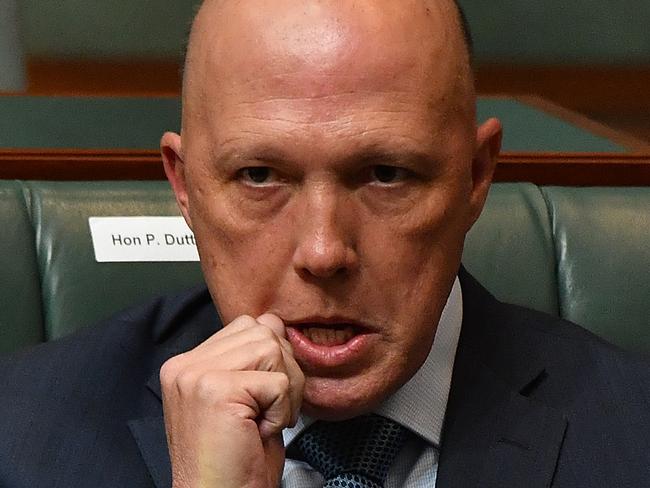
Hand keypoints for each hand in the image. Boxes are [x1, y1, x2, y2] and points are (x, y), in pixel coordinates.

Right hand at [160, 313, 304, 487]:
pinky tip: (260, 431)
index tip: (258, 398)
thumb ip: (249, 355)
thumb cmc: (235, 457)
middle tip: (265, 412)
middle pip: (264, 332)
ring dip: (285, 391)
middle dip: (283, 372)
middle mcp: (185, 365)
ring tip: (262, 421)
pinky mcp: (215, 390)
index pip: (248, 324)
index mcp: (188, 363)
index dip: (270, 361)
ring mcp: (196, 375)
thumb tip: (275, 322)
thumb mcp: (241, 395)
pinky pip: (278, 382)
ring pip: (273, 349)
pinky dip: (282, 411)